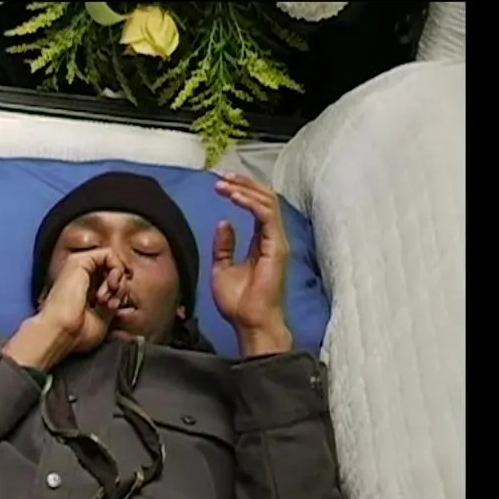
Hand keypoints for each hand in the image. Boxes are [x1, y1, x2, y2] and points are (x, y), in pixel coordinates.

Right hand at [3, 249, 129, 369]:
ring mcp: (79, 267)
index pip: (111, 282)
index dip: (120, 292)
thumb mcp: (103, 318)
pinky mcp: (80, 260)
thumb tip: (123, 290)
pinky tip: (111, 285)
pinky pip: (109, 253)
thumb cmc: (76, 333)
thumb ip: (113, 300)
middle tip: (112, 305)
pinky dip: (116, 269)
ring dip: (118, 282)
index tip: (116, 307)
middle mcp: (80, 276)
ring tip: (106, 299)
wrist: (61, 331)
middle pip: (114, 272)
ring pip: (113, 262)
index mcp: (84, 290)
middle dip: (120, 289)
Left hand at [211, 173, 293, 355]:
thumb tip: (224, 222)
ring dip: (245, 190)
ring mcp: (277, 242)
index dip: (241, 191)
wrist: (250, 322)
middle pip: (264, 199)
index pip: (257, 207)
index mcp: (262, 242)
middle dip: (243, 184)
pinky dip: (251, 203)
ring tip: (224, 185)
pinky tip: (235, 197)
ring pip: (267, 203)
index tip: (221, 184)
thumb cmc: (240, 302)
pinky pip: (267, 216)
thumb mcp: (222, 268)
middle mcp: (272, 238)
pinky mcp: (277, 247)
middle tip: (222, 177)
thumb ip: (224, 246)